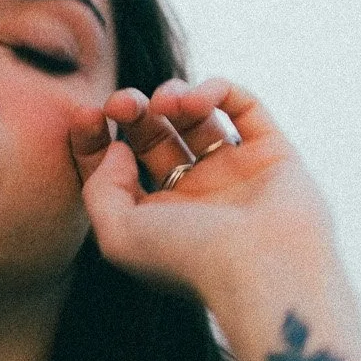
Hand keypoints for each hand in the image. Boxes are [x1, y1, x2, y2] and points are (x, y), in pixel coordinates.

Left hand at [68, 77, 331, 298]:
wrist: (264, 270)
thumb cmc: (188, 259)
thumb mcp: (117, 234)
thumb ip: (99, 188)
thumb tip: (117, 148)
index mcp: (157, 218)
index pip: (117, 166)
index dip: (96, 137)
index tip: (86, 115)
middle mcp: (196, 195)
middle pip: (153, 135)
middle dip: (132, 110)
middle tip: (123, 102)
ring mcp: (236, 173)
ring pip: (196, 116)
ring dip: (172, 95)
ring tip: (166, 103)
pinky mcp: (274, 154)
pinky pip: (245, 106)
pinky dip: (218, 89)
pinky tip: (196, 101)